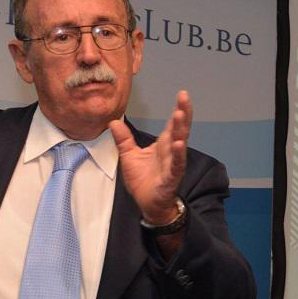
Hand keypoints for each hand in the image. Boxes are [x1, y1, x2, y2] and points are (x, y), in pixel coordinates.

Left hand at [109, 90, 190, 224]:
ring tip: (180, 114)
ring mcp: (173, 163)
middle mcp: (171, 151)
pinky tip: (178, 144)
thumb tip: (113, 121)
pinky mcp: (171, 177)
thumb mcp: (129, 156)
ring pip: (180, 143)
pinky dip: (178, 154)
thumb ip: (123, 139)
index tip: (182, 94)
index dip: (178, 109)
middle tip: (185, 96)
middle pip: (180, 128)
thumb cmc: (143, 180)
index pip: (172, 124)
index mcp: (163, 145)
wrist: (148, 204)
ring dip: (181, 129)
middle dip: (183, 112)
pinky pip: (176, 164)